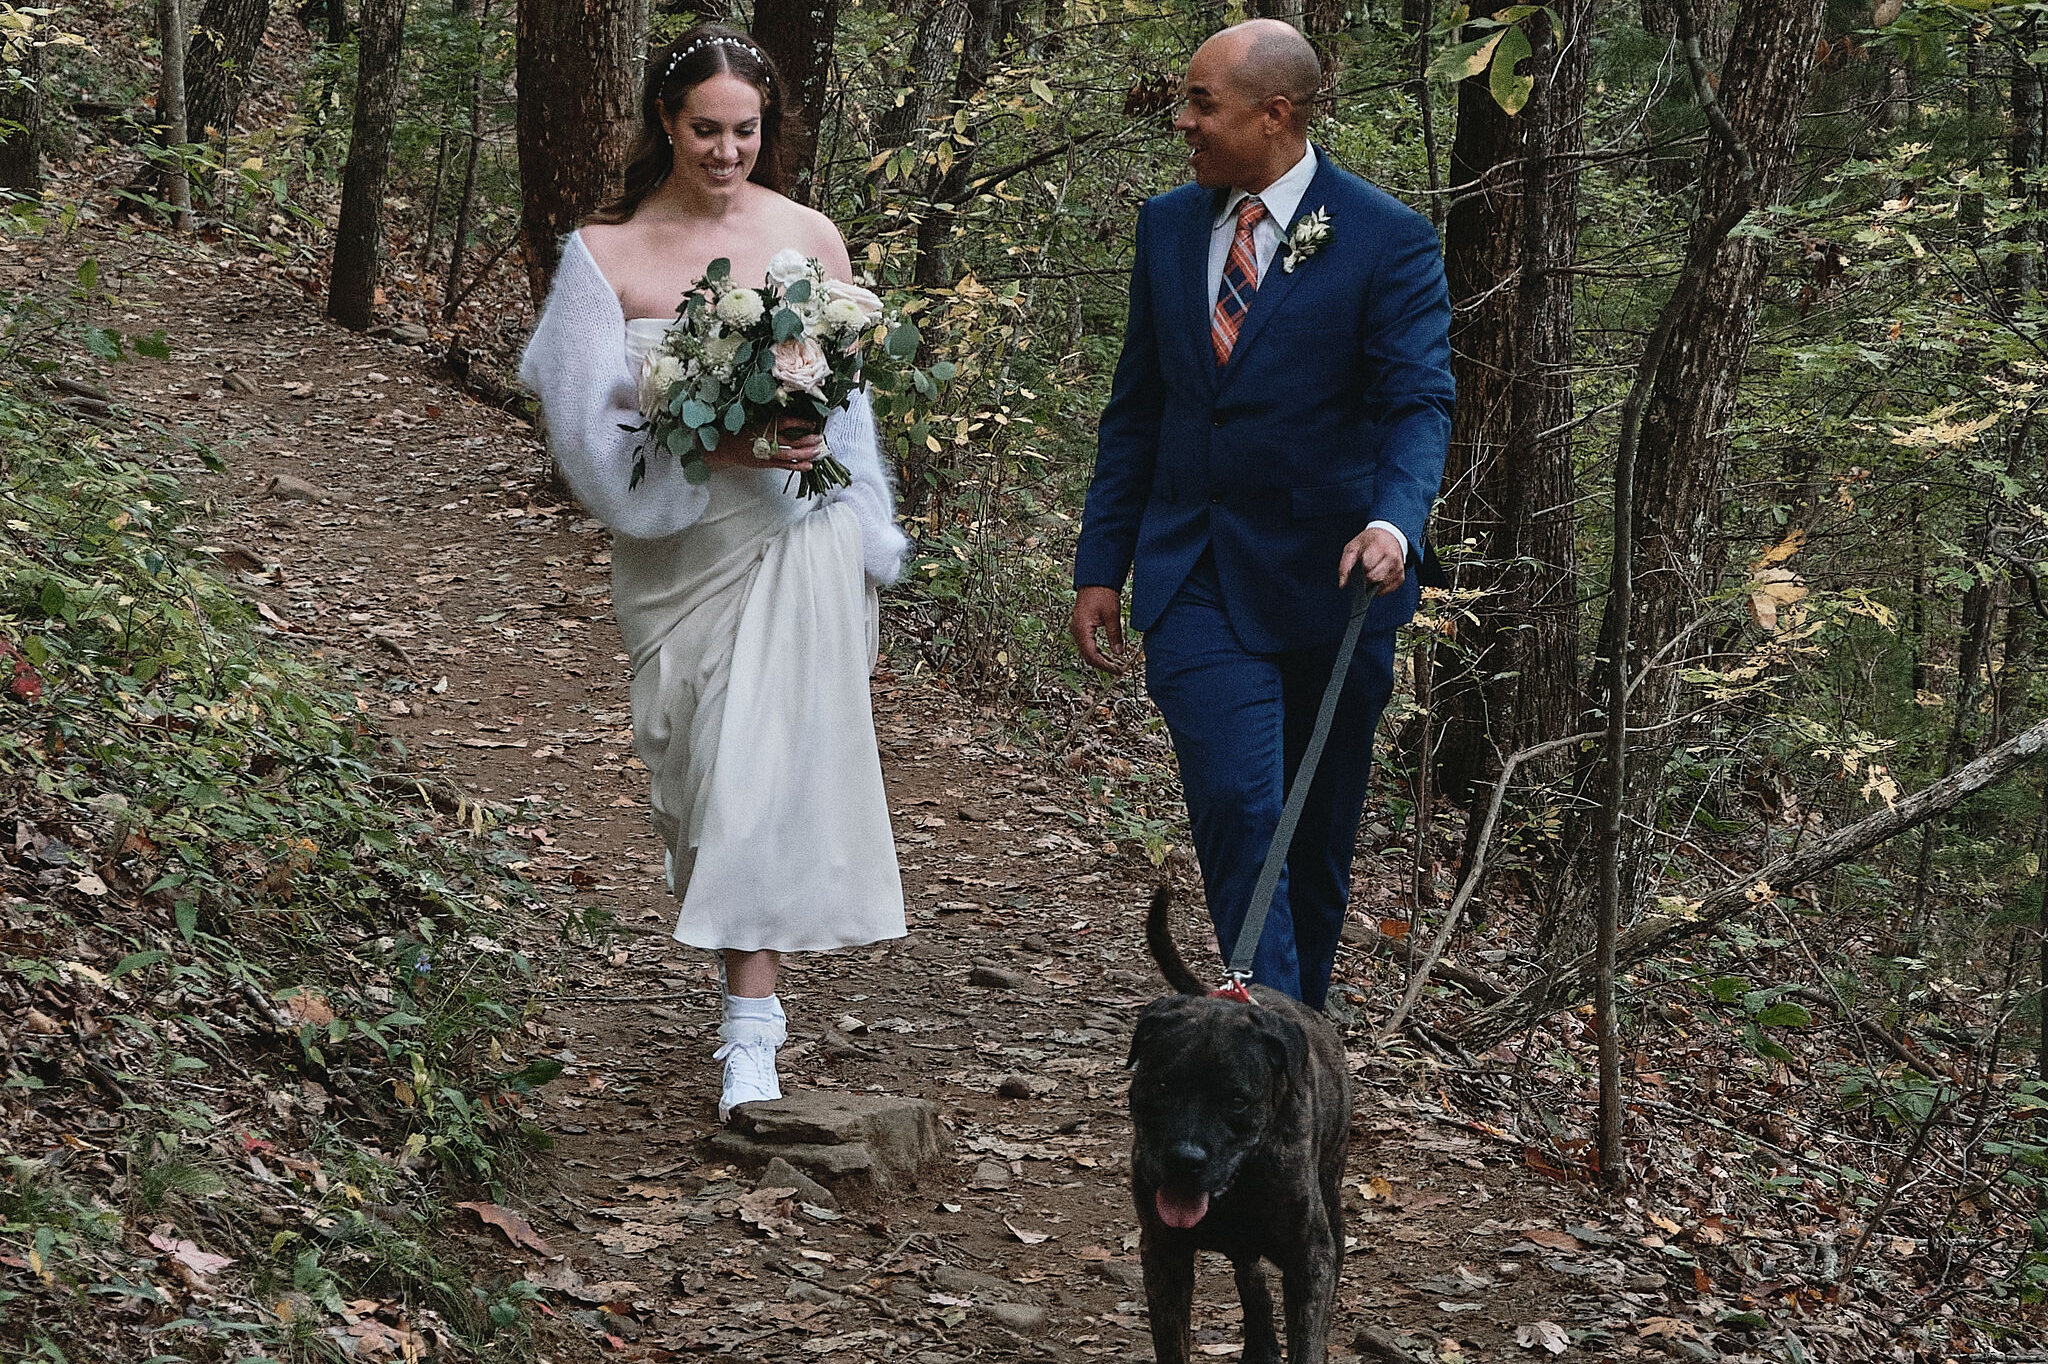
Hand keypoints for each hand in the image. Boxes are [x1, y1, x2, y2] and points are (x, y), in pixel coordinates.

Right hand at [704, 414, 819, 471]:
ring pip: (790, 455)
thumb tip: (794, 417)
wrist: (727, 447)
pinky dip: (797, 466)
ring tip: (817, 452)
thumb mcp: (756, 419)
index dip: (801, 423)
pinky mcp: (767, 463)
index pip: (786, 423)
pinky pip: (784, 466)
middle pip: (791, 440)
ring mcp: (767, 453)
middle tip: (819, 438)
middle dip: (808, 440)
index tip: (812, 423)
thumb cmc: (743, 431)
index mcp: (764, 425)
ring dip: (806, 454)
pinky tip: (808, 466)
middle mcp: (767, 439)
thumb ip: (773, 420)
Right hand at [1071, 586, 1126, 672]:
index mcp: (1082, 629)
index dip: (1105, 665)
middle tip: (1118, 670)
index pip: (1092, 655)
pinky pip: (1087, 644)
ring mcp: (1077, 629)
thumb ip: (1115, 635)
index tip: (1117, 670)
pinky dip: (1097, 652)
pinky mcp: (1081, 627)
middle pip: (1087, 656)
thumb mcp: (1112, 615)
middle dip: (1103, 665)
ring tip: (1115, 665)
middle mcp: (1077, 631)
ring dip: (1100, 659)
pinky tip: (1108, 655)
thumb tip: (1119, 652)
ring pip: (1087, 651)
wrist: (1095, 579)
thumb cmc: (1102, 593)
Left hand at [1338, 525, 1406, 596]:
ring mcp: (1398, 569)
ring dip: (1371, 584)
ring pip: (1380, 586)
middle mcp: (1392, 558)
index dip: (1359, 570)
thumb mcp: (1353, 547)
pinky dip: (1378, 587)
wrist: (1389, 536)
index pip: (1367, 567)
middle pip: (1374, 578)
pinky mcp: (1401, 578)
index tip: (1358, 568)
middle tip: (1362, 573)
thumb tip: (1342, 585)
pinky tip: (1376, 578)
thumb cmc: (1369, 542)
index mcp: (1380, 547)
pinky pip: (1386, 590)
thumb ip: (1345, 565)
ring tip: (1370, 573)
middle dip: (1365, 579)